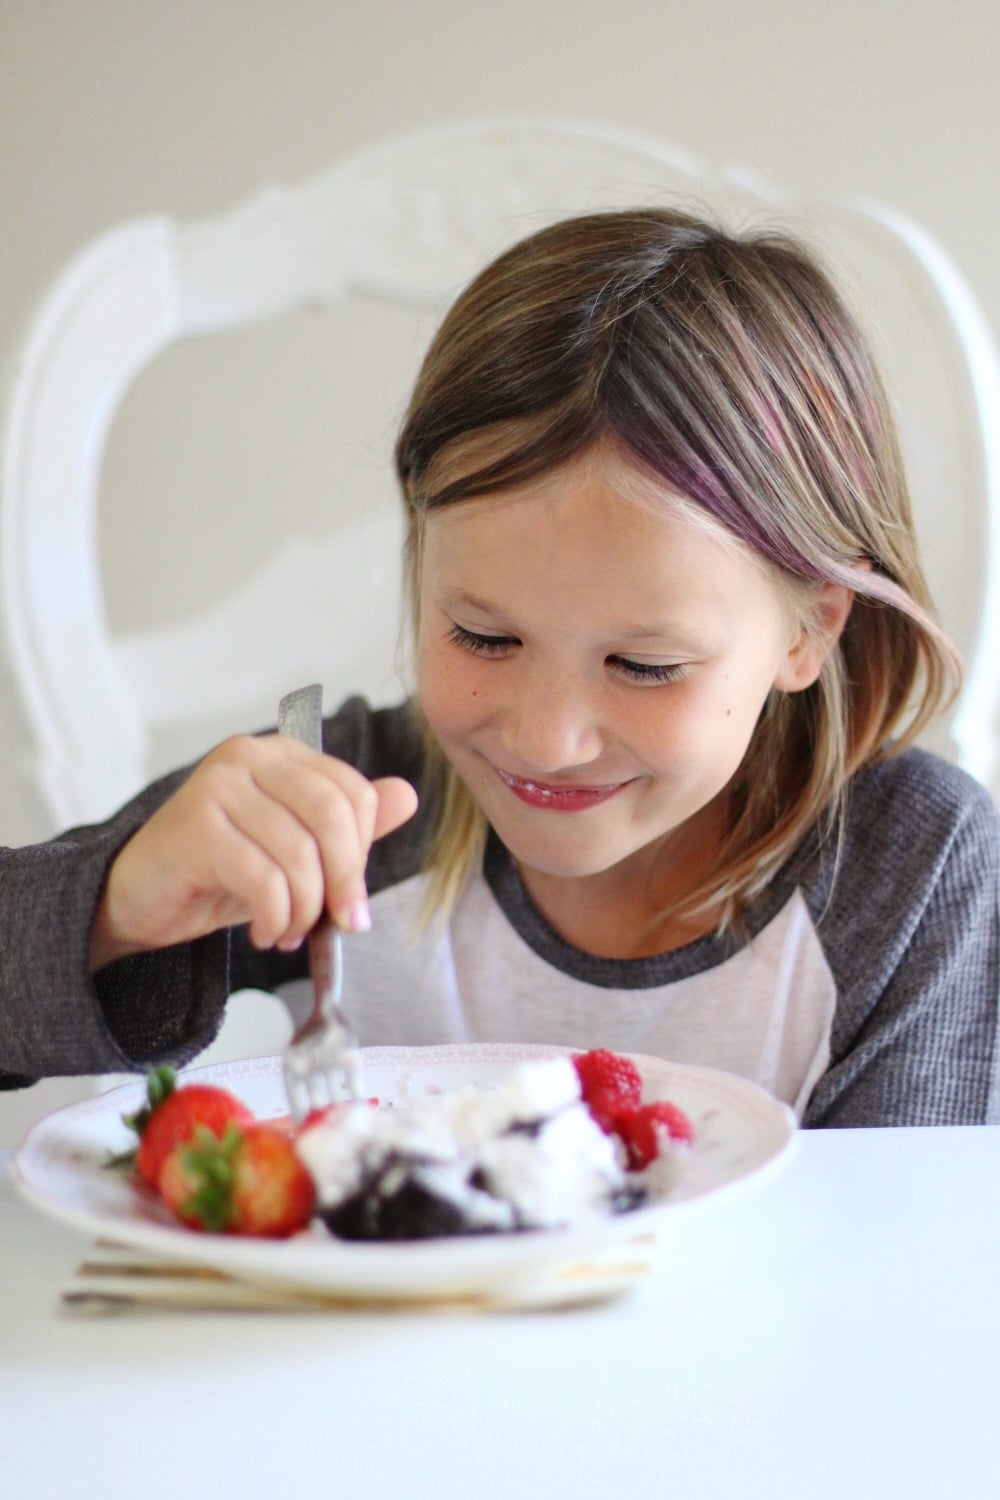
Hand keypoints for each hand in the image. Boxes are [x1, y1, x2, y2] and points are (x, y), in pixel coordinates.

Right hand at [89, 734, 417, 970]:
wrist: (142, 899)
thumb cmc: (220, 872)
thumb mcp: (296, 851)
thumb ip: (349, 826)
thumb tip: (407, 795)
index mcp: (281, 755)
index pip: (352, 793)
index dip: (362, 851)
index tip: (351, 896)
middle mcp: (249, 757)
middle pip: (333, 814)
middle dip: (345, 880)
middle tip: (342, 923)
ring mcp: (217, 786)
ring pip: (298, 853)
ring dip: (304, 909)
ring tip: (289, 932)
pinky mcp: (195, 826)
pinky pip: (263, 878)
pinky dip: (274, 916)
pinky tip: (265, 932)